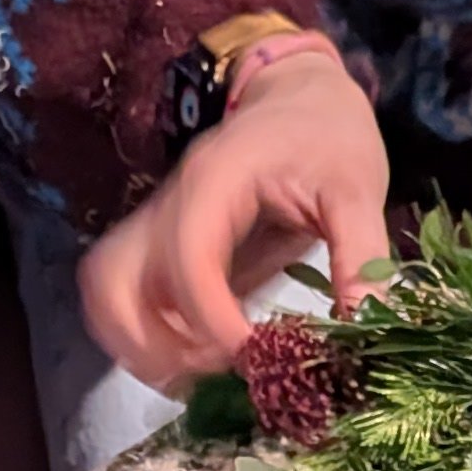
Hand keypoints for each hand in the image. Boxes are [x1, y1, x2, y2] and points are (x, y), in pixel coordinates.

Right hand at [79, 53, 391, 386]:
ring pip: (105, 294)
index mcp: (215, 181)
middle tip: (212, 371)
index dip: (209, 317)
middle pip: (113, 279)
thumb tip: (365, 323)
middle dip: (151, 341)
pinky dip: (142, 337)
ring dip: (138, 346)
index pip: (187, 256)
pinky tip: (192, 357)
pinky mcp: (157, 246)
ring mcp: (154, 225)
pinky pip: (121, 298)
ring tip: (198, 372)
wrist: (299, 98)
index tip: (251, 356)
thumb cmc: (327, 136)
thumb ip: (361, 255)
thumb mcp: (358, 188)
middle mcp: (169, 204)